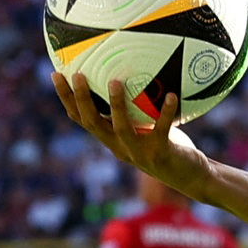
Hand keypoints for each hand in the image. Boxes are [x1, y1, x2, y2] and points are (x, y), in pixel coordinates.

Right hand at [52, 73, 209, 197]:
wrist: (190, 177)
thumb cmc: (168, 145)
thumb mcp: (146, 127)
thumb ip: (138, 109)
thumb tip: (136, 69)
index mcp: (112, 140)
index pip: (82, 118)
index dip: (67, 98)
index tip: (57, 74)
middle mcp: (120, 147)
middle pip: (92, 123)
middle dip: (81, 99)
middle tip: (77, 74)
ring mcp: (139, 152)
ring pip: (121, 128)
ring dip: (116, 105)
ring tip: (115, 81)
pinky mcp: (160, 153)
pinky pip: (161, 129)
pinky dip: (166, 112)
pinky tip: (171, 95)